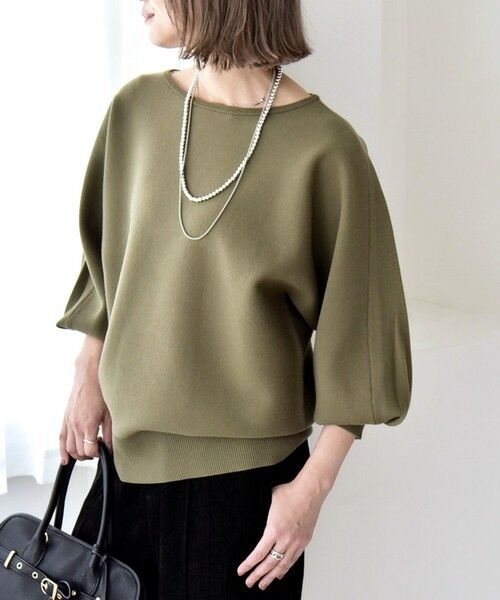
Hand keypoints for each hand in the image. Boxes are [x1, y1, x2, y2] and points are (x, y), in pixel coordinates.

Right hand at [59, 337, 112, 463]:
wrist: (90, 372)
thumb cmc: (102, 388)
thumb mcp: (111, 412)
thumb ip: (111, 432)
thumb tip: (111, 447)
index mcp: (88, 423)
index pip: (90, 450)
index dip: (98, 454)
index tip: (105, 451)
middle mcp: (75, 424)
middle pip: (79, 452)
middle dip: (89, 455)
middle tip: (99, 449)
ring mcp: (69, 421)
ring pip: (69, 447)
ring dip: (78, 454)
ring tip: (89, 451)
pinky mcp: (66, 417)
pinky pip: (61, 437)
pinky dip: (62, 450)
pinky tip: (65, 459)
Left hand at [236, 475, 325, 589]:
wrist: (310, 491)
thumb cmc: (290, 493)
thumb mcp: (268, 501)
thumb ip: (261, 512)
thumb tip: (250, 513)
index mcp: (274, 530)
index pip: (258, 554)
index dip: (248, 565)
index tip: (241, 571)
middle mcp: (285, 539)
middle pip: (269, 564)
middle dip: (257, 575)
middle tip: (249, 583)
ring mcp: (296, 542)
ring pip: (282, 566)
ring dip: (271, 577)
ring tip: (263, 585)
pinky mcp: (304, 541)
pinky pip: (293, 560)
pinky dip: (285, 569)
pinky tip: (279, 574)